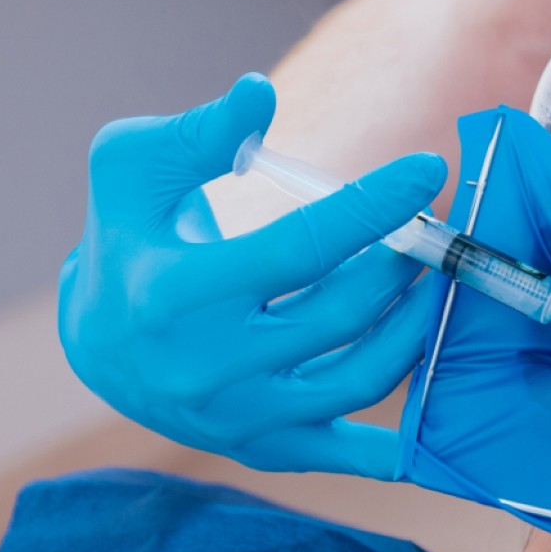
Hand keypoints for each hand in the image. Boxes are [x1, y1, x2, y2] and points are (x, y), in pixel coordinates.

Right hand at [60, 74, 446, 477]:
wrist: (103, 346)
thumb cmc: (128, 240)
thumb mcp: (132, 170)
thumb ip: (197, 132)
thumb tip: (260, 95)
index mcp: (174, 294)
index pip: (300, 248)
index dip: (373, 207)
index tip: (428, 171)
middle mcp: (208, 367)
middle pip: (342, 315)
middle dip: (401, 265)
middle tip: (429, 231)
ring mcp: (241, 418)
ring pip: (361, 379)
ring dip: (414, 327)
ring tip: (431, 283)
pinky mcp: (269, 449)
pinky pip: (354, 456)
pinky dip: (406, 443)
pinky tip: (447, 405)